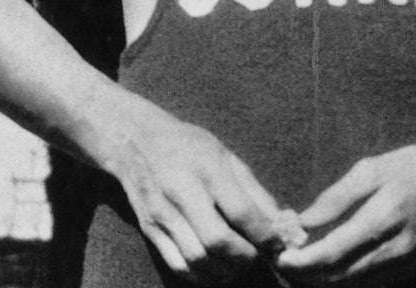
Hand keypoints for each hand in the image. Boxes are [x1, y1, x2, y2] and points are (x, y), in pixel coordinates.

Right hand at [108, 113, 295, 284]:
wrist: (134, 141)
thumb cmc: (189, 147)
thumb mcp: (226, 156)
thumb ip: (254, 191)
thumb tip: (281, 225)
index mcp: (207, 168)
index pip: (241, 212)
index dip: (265, 235)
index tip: (277, 243)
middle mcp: (182, 192)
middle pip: (218, 242)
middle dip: (246, 257)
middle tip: (258, 256)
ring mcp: (162, 214)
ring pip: (198, 260)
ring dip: (226, 271)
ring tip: (238, 264)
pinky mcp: (150, 230)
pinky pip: (178, 266)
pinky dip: (202, 277)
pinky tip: (216, 269)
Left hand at [272, 134, 415, 285]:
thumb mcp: (373, 169)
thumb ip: (336, 197)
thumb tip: (302, 220)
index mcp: (381, 220)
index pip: (330, 254)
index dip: (300, 261)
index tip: (279, 257)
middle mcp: (393, 250)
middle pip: (338, 277)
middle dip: (306, 274)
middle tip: (283, 262)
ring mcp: (405, 264)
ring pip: (354, 285)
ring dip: (323, 279)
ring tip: (300, 264)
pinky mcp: (411, 269)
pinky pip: (371, 283)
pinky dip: (346, 279)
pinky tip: (330, 266)